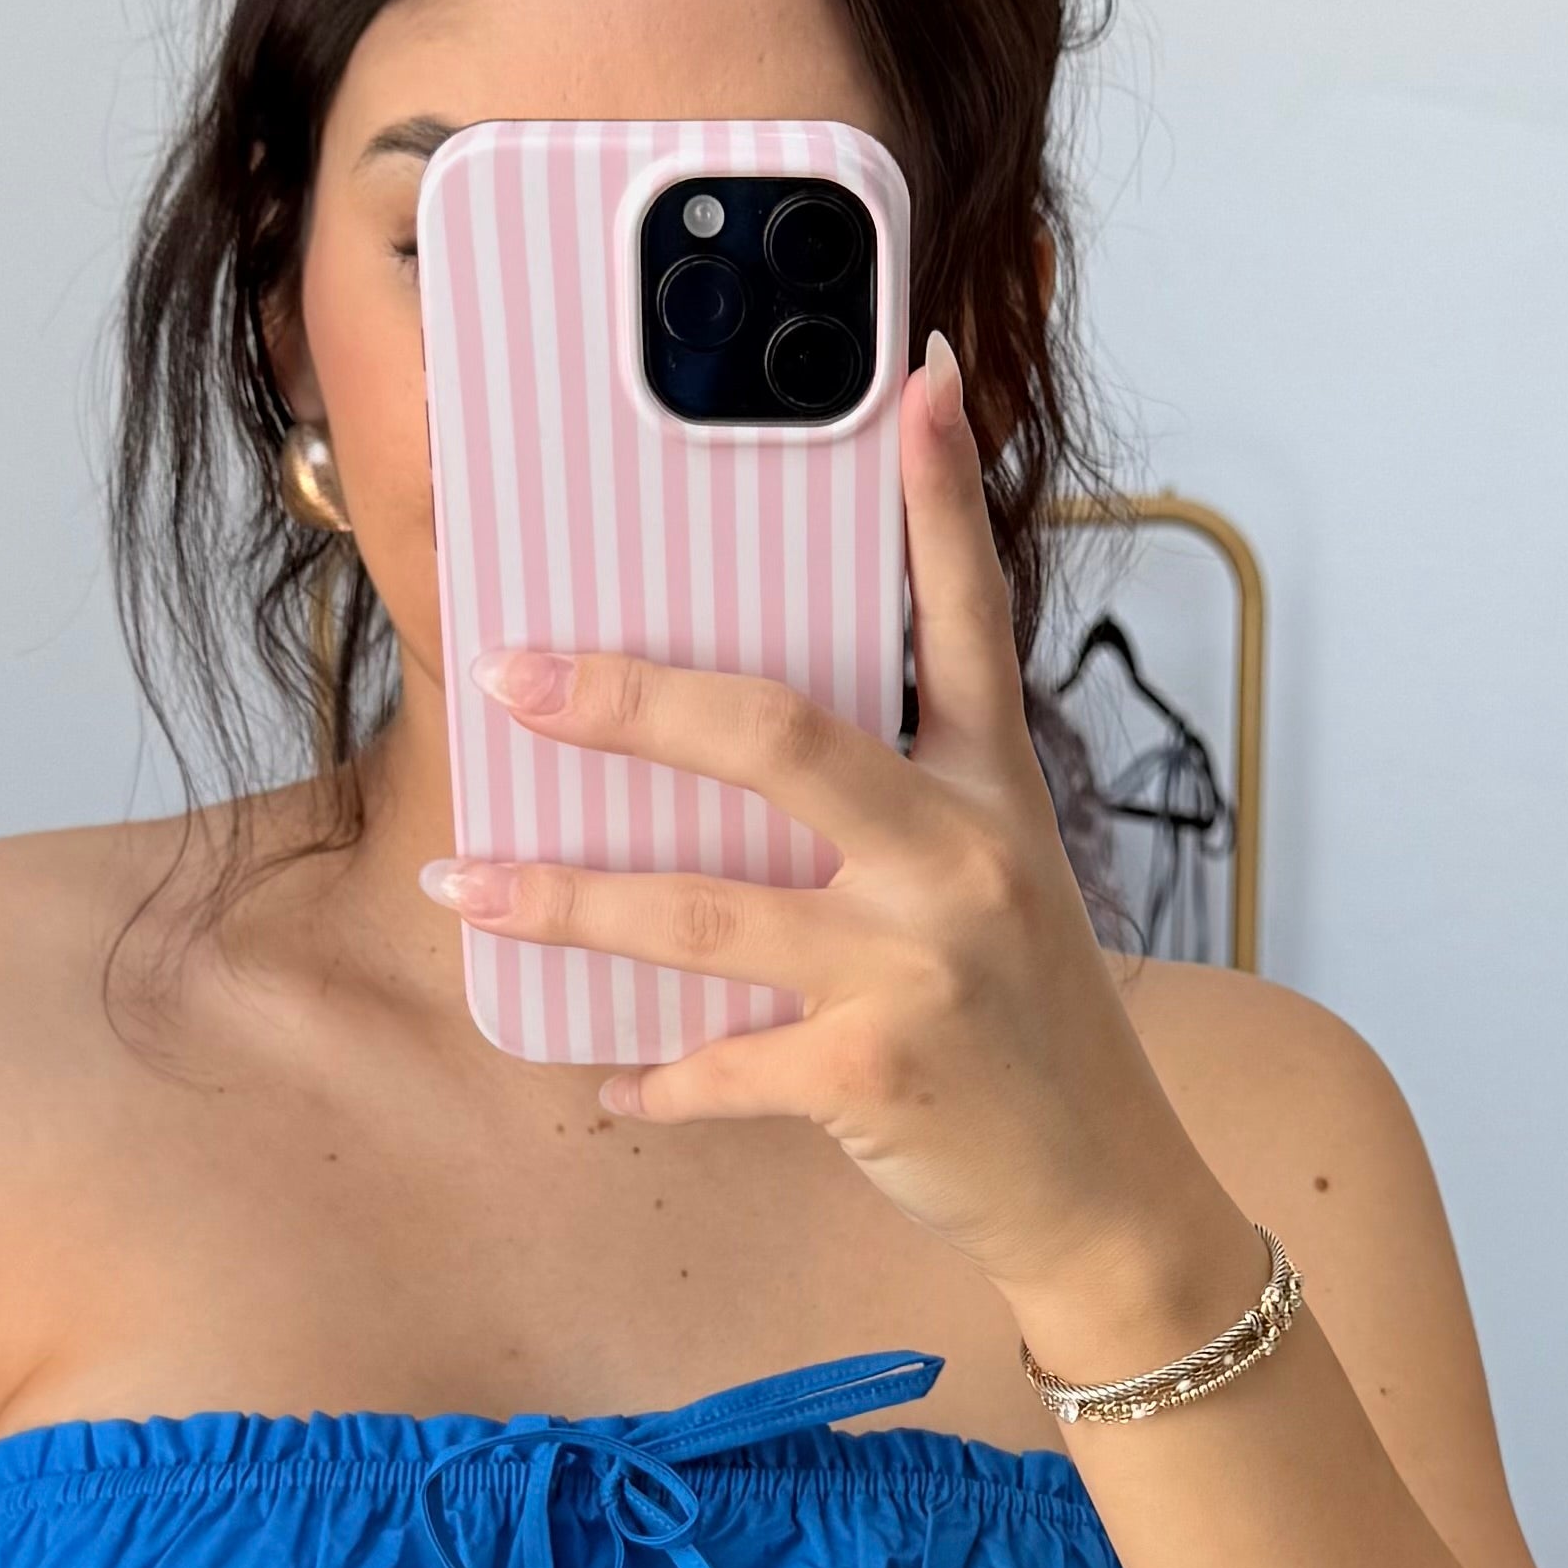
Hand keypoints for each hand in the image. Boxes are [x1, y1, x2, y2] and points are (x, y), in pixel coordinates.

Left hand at [417, 334, 1265, 1374]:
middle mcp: (960, 859)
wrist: (1104, 1188)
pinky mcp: (874, 1075)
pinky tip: (604, 1083)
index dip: (939, 495)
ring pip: (700, 913)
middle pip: (775, 737)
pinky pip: (718, 1066)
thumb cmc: (1026, 1025)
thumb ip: (897, 808)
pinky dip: (650, 1079)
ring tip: (463, 885)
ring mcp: (917, 968)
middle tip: (514, 675)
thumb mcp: (998, 884)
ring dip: (564, 901)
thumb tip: (729, 749)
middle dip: (627, 701)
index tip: (910, 380)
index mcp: (993, 790)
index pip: (967, 615)